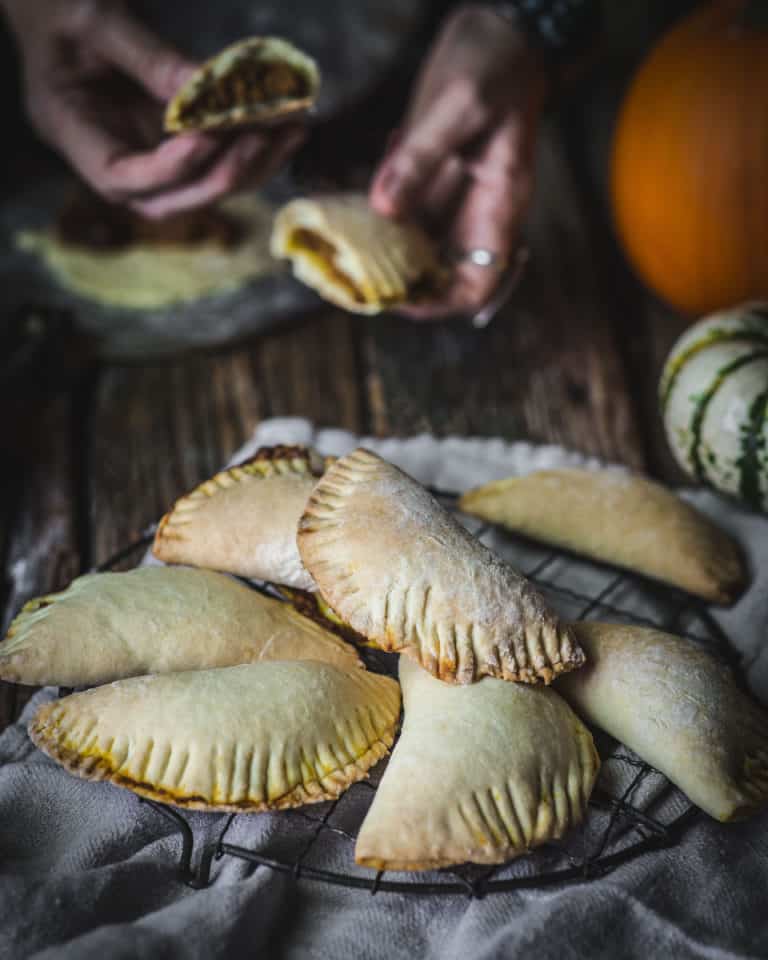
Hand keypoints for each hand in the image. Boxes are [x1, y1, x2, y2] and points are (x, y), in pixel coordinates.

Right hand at [2, 0, 304, 216]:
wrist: (59, 8)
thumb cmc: (63, 5)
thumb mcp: (99, 21)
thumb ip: (151, 59)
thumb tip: (211, 90)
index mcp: (70, 131)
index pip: (120, 178)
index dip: (169, 167)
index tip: (209, 134)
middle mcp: (107, 160)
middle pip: (168, 200)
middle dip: (222, 174)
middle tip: (265, 135)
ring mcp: (142, 161)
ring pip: (201, 191)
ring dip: (252, 166)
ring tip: (293, 127)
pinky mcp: (171, 152)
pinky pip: (214, 165)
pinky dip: (253, 151)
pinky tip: (288, 125)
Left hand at [369, 4, 547, 318]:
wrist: (498, 31)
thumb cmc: (491, 64)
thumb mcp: (457, 104)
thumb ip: (420, 157)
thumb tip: (383, 208)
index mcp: (499, 206)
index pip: (477, 284)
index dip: (440, 303)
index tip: (396, 299)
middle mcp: (479, 214)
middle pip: (443, 276)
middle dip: (402, 283)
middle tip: (354, 277)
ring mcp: (457, 200)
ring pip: (420, 251)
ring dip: (384, 254)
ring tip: (345, 249)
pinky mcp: (435, 182)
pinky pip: (407, 218)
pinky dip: (380, 220)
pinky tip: (356, 204)